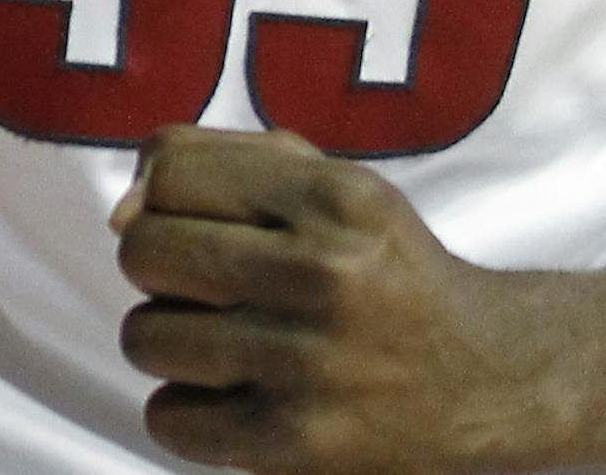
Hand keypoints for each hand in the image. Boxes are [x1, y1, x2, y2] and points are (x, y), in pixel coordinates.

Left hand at [111, 124, 530, 471]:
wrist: (484, 380)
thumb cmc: (383, 267)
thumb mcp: (331, 184)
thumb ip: (222, 161)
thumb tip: (121, 208)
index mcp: (333, 195)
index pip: (172, 169)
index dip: (163, 193)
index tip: (194, 217)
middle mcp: (320, 272)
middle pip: (145, 249)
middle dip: (157, 262)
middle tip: (204, 281)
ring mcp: (304, 363)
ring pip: (145, 336)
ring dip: (166, 337)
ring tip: (217, 338)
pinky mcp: (292, 445)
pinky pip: (168, 418)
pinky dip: (185, 408)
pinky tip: (232, 392)